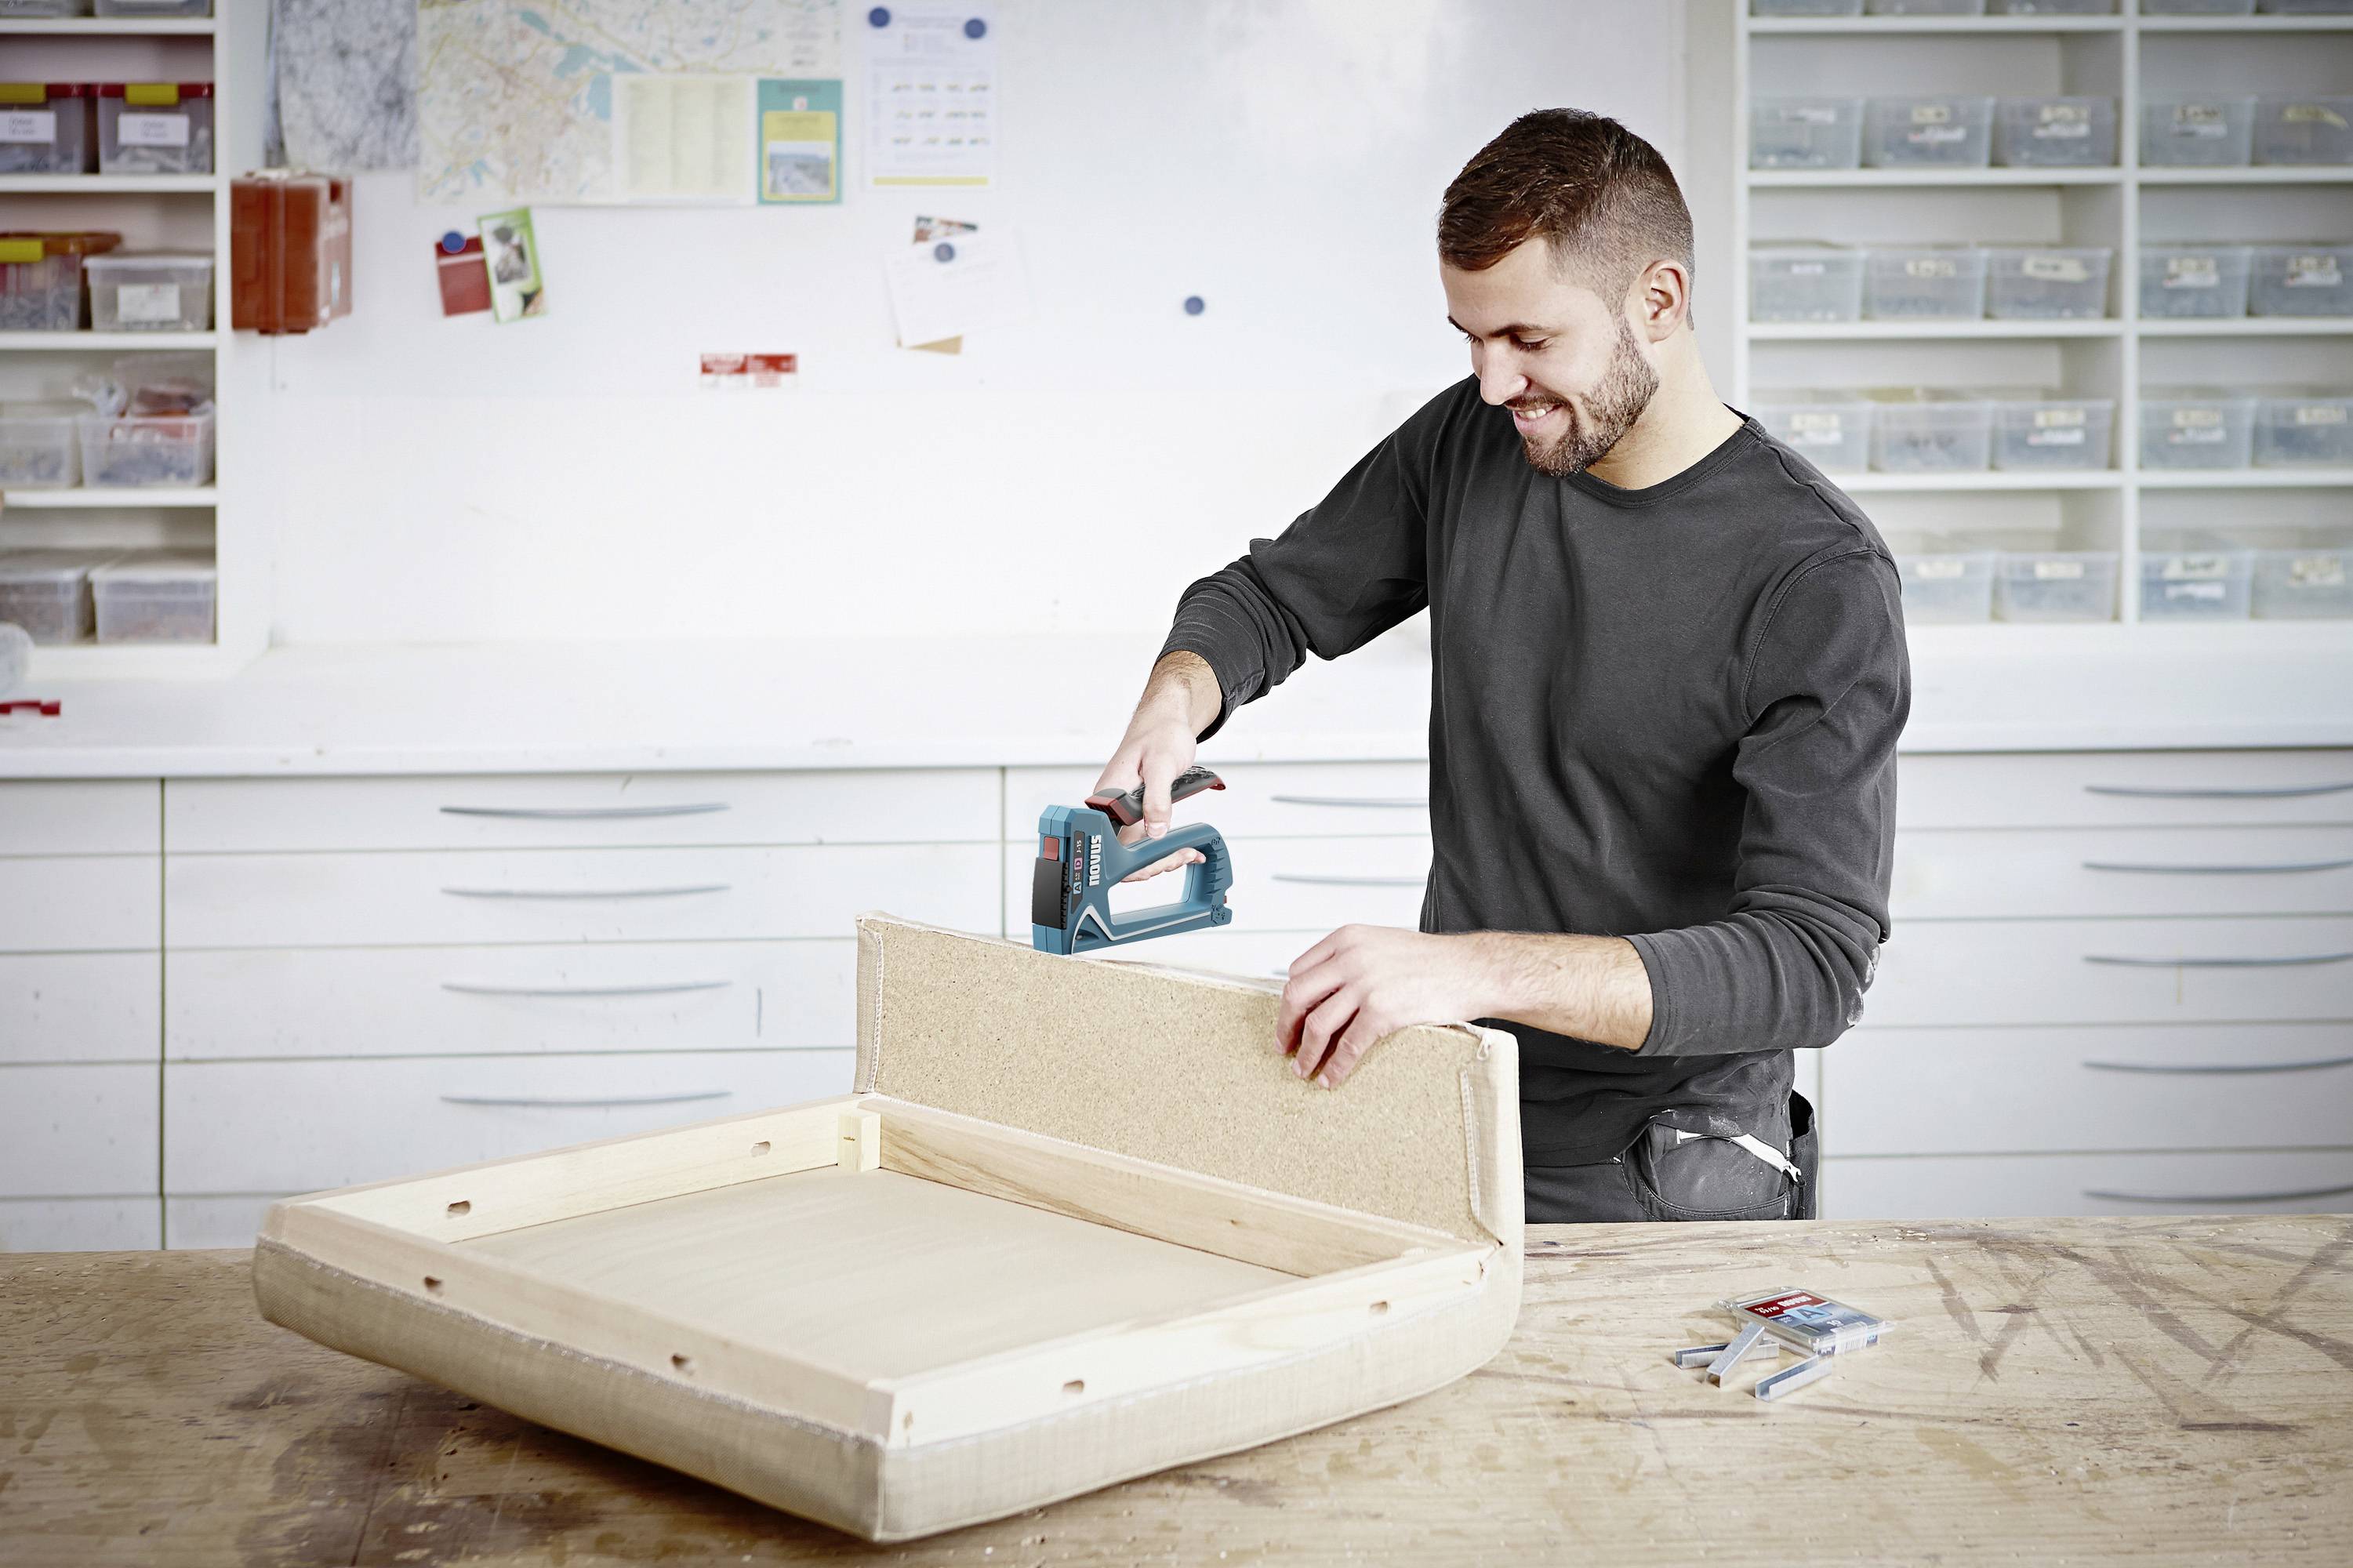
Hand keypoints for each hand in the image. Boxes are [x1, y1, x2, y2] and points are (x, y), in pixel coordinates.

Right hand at [1095, 652, 1216, 882]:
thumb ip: (1157, 798)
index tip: (1162, 860)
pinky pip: (1144, 839)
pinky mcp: (1134, 812)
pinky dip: (1163, 847)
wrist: (1164, 721)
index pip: (1110, 843)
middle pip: (1121, 854)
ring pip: (1134, 850)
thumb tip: (1155, 831)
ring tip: (1186, 852)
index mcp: (1108, 795)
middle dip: (1153, 863)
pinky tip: (1183, 847)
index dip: (1134, 861)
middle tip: (1182, 855)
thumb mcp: (1162, 764)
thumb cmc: (1160, 733)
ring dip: (1161, 857)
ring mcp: (1121, 811)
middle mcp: (1110, 807)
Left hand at [1277, 925, 1494, 1088]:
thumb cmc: (1432, 960)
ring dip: (1305, 1053)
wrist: (1471, 969)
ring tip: (1303, 1070)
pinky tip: (1331, 1078)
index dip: (1289, 1000)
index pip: (1299, 971)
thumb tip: (1324, 990)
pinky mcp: (1383, 1011)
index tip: (1288, 1018)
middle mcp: (1351, 957)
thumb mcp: (1381, 944)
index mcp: (1347, 938)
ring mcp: (1366, 984)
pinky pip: (1348, 1046)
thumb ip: (1350, 959)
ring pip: (1317, 1025)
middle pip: (1297, 996)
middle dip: (1286, 1026)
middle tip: (1284, 1047)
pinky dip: (1335, 1067)